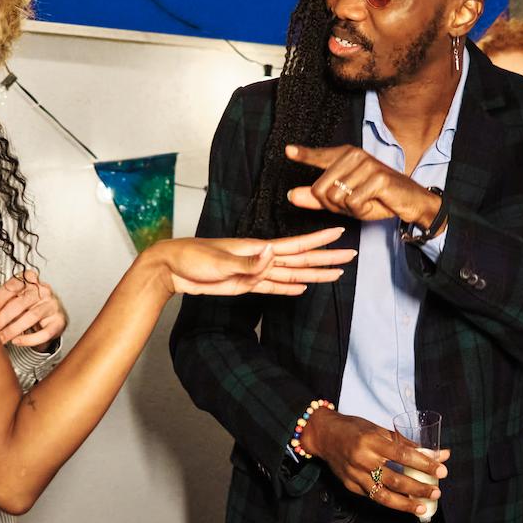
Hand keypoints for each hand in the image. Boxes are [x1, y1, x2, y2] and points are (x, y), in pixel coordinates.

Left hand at [0, 271, 66, 347]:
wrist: (53, 314)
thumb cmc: (32, 305)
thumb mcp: (17, 297)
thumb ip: (2, 301)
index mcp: (30, 280)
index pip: (10, 288)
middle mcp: (43, 290)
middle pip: (19, 303)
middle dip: (1, 318)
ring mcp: (52, 305)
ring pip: (31, 317)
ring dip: (12, 330)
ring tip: (0, 338)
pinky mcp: (59, 321)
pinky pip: (44, 332)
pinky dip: (29, 339)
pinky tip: (17, 341)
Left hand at [155, 227, 355, 296]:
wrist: (171, 268)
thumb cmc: (192, 258)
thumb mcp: (220, 261)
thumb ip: (249, 262)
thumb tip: (273, 254)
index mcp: (257, 249)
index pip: (296, 245)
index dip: (319, 241)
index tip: (340, 234)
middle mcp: (261, 258)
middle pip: (301, 260)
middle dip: (326, 259)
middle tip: (350, 257)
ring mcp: (254, 272)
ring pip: (292, 273)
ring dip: (314, 274)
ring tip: (336, 274)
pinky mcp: (245, 284)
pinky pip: (274, 286)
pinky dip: (289, 287)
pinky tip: (303, 287)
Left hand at [283, 144, 441, 226]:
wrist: (410, 201)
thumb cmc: (376, 198)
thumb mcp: (344, 200)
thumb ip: (317, 198)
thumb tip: (291, 195)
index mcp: (345, 156)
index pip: (319, 155)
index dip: (303, 155)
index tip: (288, 151)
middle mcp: (355, 155)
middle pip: (320, 188)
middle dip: (332, 205)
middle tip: (353, 203)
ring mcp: (367, 165)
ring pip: (336, 197)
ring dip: (348, 209)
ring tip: (365, 202)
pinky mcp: (378, 178)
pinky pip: (354, 203)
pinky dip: (361, 211)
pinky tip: (373, 204)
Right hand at [300, 407, 450, 516]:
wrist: (324, 435)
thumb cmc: (355, 429)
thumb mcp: (380, 430)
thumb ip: (408, 443)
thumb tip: (439, 454)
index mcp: (372, 441)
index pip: (403, 454)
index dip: (423, 464)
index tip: (441, 470)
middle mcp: (362, 459)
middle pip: (395, 479)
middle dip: (418, 488)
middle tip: (436, 491)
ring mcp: (355, 475)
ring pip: (383, 495)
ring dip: (405, 504)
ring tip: (422, 507)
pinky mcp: (350, 485)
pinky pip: (373, 497)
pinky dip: (390, 502)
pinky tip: (404, 505)